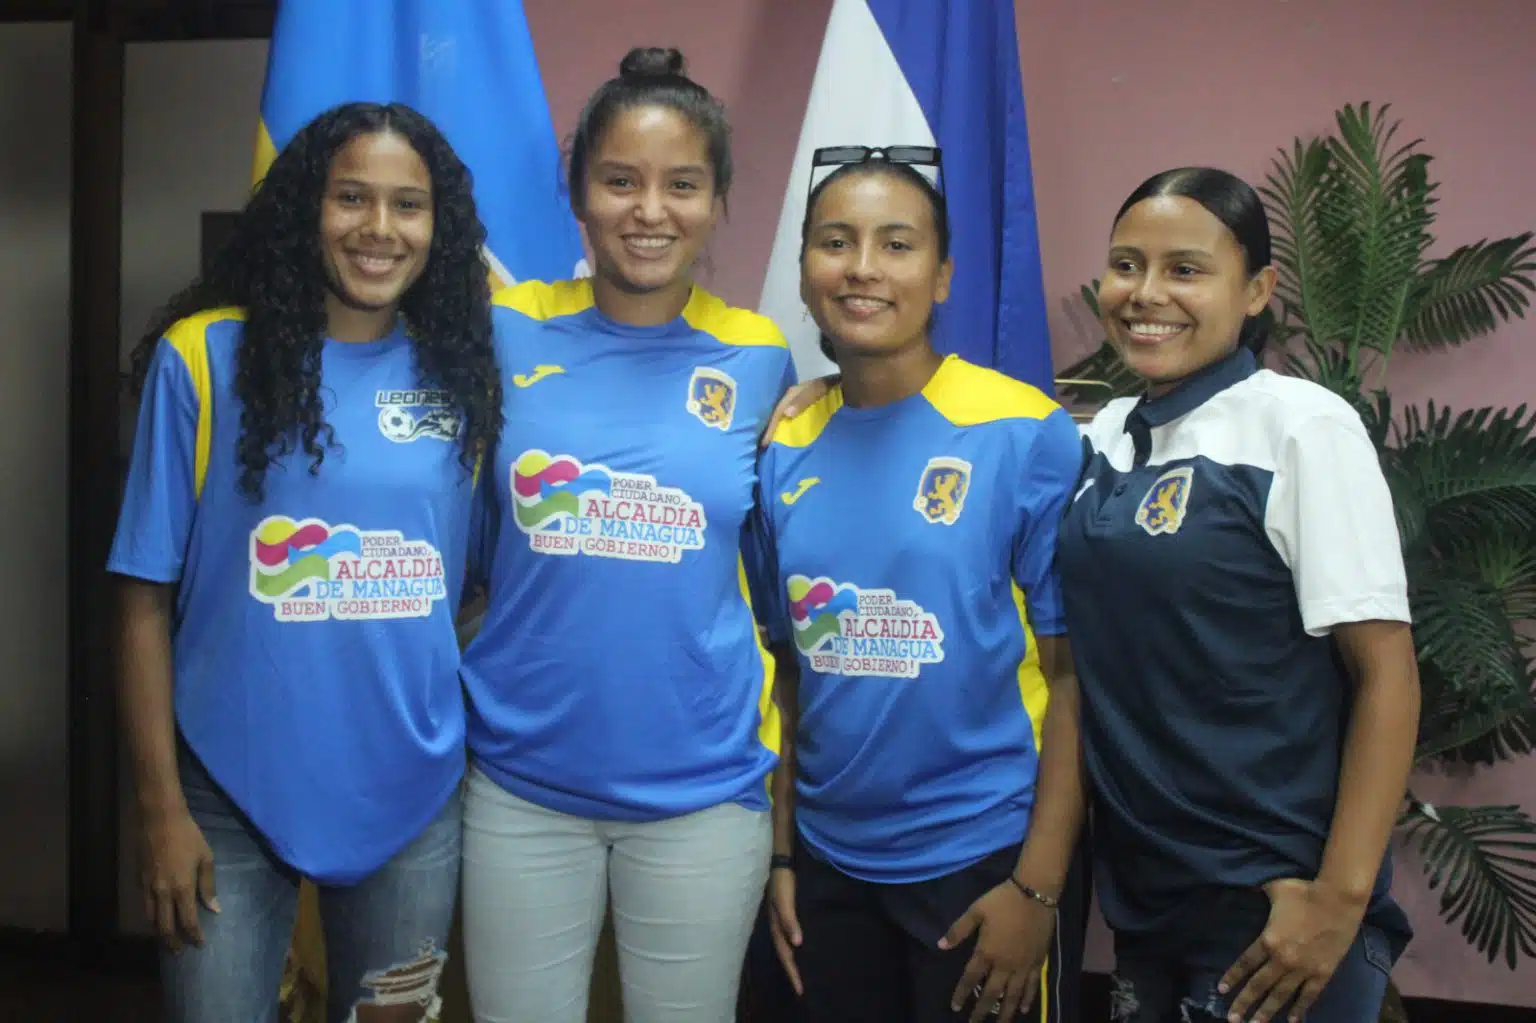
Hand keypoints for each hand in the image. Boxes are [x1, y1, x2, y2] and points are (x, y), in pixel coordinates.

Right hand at [139, 808, 219, 951]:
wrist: (159, 819)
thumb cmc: (188, 836)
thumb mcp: (206, 858)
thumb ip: (208, 886)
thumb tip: (214, 908)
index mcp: (182, 888)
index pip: (187, 921)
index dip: (193, 936)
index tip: (199, 944)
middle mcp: (162, 893)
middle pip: (164, 927)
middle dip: (172, 943)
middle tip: (179, 952)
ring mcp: (147, 888)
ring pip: (150, 920)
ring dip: (158, 933)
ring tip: (167, 940)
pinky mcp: (138, 881)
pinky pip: (142, 906)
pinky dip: (149, 918)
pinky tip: (156, 919)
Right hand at [761, 376, 837, 447]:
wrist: (849, 380)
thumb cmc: (831, 385)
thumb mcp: (818, 389)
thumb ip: (803, 400)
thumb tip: (787, 413)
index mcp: (792, 394)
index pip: (778, 413)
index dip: (770, 428)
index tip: (764, 445)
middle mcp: (795, 399)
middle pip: (780, 416)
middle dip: (773, 431)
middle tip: (767, 449)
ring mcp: (803, 405)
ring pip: (788, 419)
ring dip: (783, 431)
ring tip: (777, 447)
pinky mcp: (812, 410)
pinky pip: (799, 422)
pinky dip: (794, 430)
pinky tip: (794, 439)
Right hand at [767, 867, 802, 994]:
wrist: (782, 861)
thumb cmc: (783, 881)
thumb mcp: (784, 900)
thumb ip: (790, 920)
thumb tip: (798, 944)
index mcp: (776, 926)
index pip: (786, 955)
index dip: (793, 972)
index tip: (800, 990)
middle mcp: (778, 926)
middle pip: (786, 953)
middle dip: (793, 971)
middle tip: (802, 988)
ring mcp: (782, 919)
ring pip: (789, 945)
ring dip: (795, 960)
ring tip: (803, 973)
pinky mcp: (789, 912)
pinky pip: (792, 934)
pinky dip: (798, 945)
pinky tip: (804, 947)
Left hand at [940, 881, 1055, 1022]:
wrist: (1034, 894)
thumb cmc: (1002, 900)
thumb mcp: (975, 911)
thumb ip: (958, 930)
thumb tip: (940, 946)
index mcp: (986, 952)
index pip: (971, 978)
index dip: (961, 994)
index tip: (955, 1008)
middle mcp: (1004, 964)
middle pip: (991, 993)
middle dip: (982, 1010)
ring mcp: (1023, 965)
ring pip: (1013, 995)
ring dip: (1005, 1012)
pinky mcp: (1038, 962)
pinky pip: (1032, 986)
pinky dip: (1027, 999)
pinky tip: (1023, 1009)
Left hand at [1219, 878, 1364, 1021]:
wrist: (1339, 899)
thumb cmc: (1305, 891)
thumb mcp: (1274, 888)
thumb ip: (1257, 891)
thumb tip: (1245, 885)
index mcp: (1268, 940)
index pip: (1245, 964)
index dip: (1233, 978)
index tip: (1221, 990)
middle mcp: (1283, 959)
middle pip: (1259, 986)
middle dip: (1244, 1004)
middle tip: (1232, 1020)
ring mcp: (1303, 969)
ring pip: (1281, 996)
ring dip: (1267, 1012)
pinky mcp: (1323, 973)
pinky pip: (1309, 996)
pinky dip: (1300, 1009)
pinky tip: (1292, 1021)